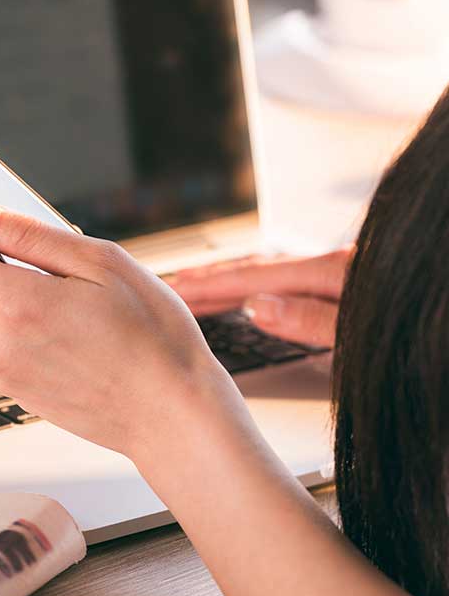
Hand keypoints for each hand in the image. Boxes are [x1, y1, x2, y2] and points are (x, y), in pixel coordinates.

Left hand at [0, 176, 246, 459]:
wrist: (171, 416)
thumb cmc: (151, 337)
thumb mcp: (101, 264)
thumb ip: (27, 236)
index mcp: (15, 303)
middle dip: (9, 263)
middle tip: (69, 274)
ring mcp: (1, 371)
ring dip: (24, 296)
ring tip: (85, 316)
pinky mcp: (12, 389)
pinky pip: (6, 339)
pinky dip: (30, 325)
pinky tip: (77, 339)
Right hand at [167, 248, 352, 346]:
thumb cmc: (429, 330)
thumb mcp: (364, 330)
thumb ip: (312, 319)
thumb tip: (254, 306)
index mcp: (330, 272)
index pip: (252, 279)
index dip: (209, 286)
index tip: (172, 289)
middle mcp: (331, 265)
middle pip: (256, 271)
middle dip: (211, 280)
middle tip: (173, 286)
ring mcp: (343, 271)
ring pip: (273, 274)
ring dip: (234, 280)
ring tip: (204, 285)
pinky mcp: (353, 282)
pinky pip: (292, 280)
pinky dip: (262, 284)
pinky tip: (259, 291)